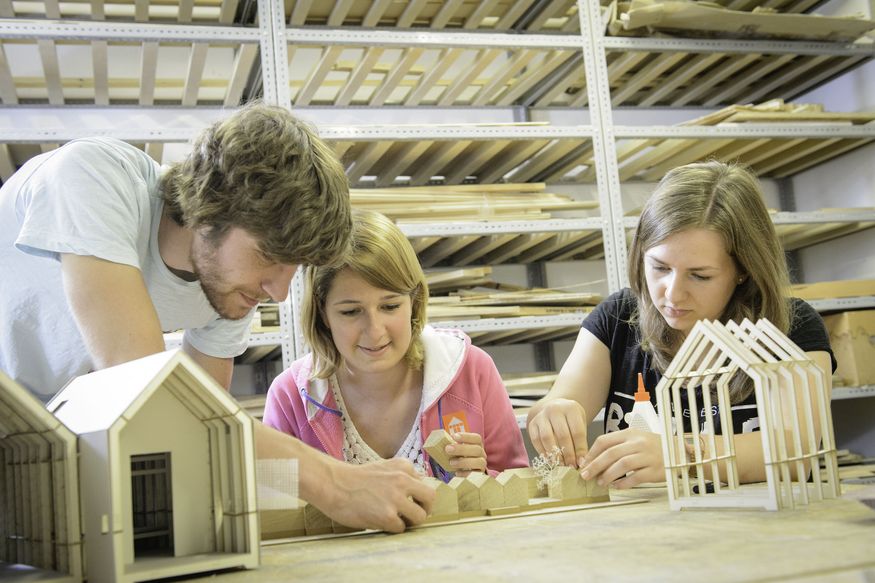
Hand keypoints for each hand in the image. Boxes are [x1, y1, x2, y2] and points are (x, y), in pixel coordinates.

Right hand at [318, 458, 434, 532]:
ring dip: (410, 522)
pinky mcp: (387, 516)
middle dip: (425, 509)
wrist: (333, 484)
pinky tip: (380, 522)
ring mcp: (396, 498)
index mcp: (403, 466)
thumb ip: (401, 477)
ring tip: (397, 521)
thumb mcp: (382, 467)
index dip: (418, 496)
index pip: (424, 483)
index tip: (410, 501)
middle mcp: (403, 480)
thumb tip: (418, 495)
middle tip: (414, 514)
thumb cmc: (355, 479)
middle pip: (430, 498)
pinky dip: (392, 528)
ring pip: (420, 517)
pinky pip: (401, 528)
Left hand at [445, 432, 486, 475]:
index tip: (453, 436)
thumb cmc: (460, 456)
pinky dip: (466, 473)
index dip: (466, 436)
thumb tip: (439, 441)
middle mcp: (481, 454)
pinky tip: (456, 472)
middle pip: (477, 449)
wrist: (467, 472)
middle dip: (462, 449)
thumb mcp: (457, 449)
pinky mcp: (479, 476)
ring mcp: (482, 465)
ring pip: (479, 462)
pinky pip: (476, 475)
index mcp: (477, 445)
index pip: (476, 438)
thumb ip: (452, 445)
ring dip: (464, 462)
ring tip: (451, 462)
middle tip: (448, 449)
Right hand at [527, 398, 588, 466]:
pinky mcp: (532, 423)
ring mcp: (542, 416)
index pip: (577, 431)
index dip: (580, 449)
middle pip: (562, 435)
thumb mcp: (580, 424)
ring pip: (547, 438)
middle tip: (571, 466)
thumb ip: (581, 442)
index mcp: (571, 408)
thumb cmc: (570, 420)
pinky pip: (536, 440)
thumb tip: (581, 462)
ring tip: (561, 465)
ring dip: (554, 455)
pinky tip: (550, 460)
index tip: (581, 462)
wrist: (555, 408)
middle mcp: (555, 409)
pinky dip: (543, 452)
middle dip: (568, 454)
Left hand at [579, 429, 664, 488]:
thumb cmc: (653, 447)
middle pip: (611, 453)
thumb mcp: (636, 439)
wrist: (679, 453)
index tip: (584, 463)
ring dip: (608, 475)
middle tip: (585, 475)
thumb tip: (594, 460)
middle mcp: (638, 443)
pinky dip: (624, 483)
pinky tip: (616, 486)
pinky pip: (636, 477)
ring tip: (600, 482)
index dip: (592, 453)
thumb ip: (618, 446)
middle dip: (595, 465)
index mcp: (630, 434)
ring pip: (622, 465)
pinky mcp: (655, 470)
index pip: (605, 441)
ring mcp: (647, 456)